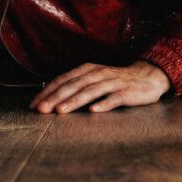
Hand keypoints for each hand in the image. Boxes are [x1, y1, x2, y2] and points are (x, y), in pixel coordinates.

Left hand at [28, 61, 171, 113]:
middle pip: (73, 85)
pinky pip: (114, 98)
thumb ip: (76, 86)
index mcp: (87, 70)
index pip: (63, 80)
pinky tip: (94, 110)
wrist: (147, 77)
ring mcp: (113, 82)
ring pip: (90, 91)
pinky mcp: (126, 91)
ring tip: (61, 111)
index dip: (48, 92)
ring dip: (74, 100)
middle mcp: (98, 74)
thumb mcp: (94, 79)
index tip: (34, 105)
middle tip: (42, 109)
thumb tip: (52, 99)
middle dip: (56, 97)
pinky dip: (104, 103)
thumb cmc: (116, 81)